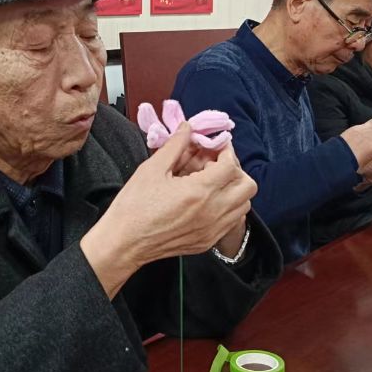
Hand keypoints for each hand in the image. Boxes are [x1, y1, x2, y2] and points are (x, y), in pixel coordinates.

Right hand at [81, 123, 256, 297]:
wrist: (124, 243)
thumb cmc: (134, 207)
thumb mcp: (152, 169)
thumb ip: (175, 145)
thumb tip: (187, 128)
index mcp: (199, 192)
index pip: (231, 165)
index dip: (225, 150)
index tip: (214, 145)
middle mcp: (212, 212)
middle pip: (247, 186)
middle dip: (235, 169)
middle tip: (216, 163)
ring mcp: (212, 230)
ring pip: (244, 205)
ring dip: (234, 189)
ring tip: (212, 182)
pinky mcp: (208, 241)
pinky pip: (232, 221)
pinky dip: (228, 207)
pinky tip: (208, 200)